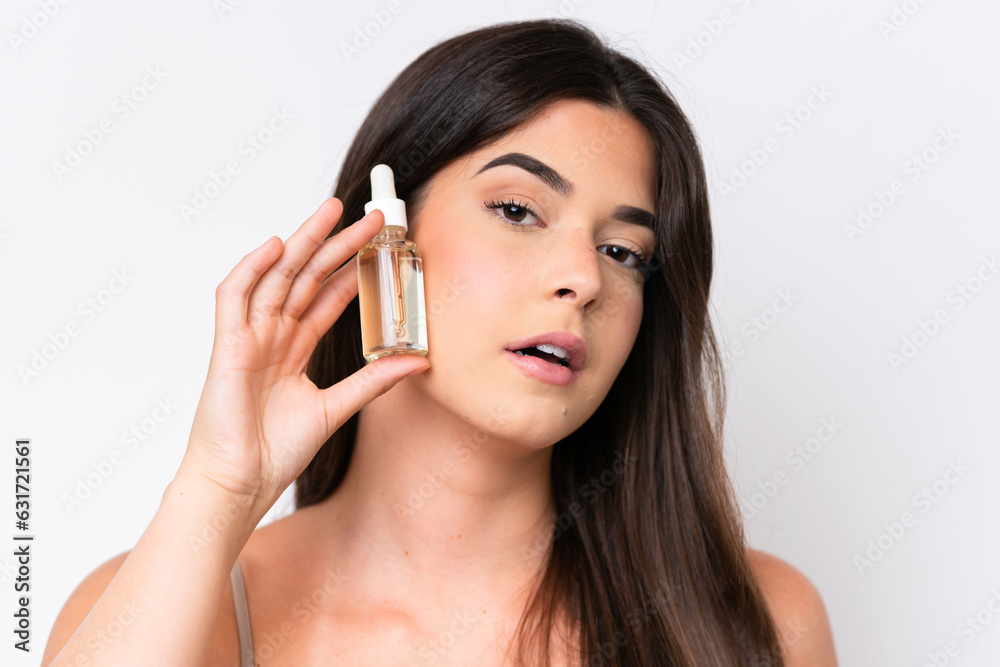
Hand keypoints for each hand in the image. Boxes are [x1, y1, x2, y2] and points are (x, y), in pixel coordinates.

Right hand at [177, 198, 428, 517]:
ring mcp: (248, 337)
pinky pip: (234, 296)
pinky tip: (278, 245)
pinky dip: (252, 268)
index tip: (381, 245)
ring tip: (332, 212)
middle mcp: (271, 336)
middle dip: (337, 244)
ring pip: (277, 276)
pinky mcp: (227, 346)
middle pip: (307, 277)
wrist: (240, 484)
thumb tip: (419, 361)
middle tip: (370, 216)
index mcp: (294, 349)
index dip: (352, 268)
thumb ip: (375, 381)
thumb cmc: (275, 452)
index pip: (328, 296)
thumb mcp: (338, 408)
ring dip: (304, 242)